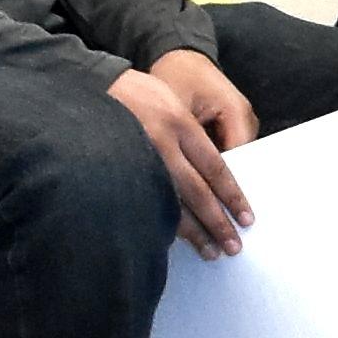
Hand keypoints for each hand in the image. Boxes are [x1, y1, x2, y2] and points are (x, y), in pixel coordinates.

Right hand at [109, 54, 251, 255]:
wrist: (92, 85)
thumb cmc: (139, 93)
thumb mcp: (174, 100)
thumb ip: (195, 136)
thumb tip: (220, 176)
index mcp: (179, 122)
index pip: (215, 167)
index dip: (232, 195)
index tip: (246, 218)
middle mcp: (160, 143)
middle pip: (196, 192)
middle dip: (216, 222)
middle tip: (233, 246)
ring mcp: (136, 159)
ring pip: (171, 204)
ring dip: (192, 232)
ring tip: (210, 251)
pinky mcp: (117, 170)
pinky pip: (145, 203)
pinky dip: (162, 222)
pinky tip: (175, 239)